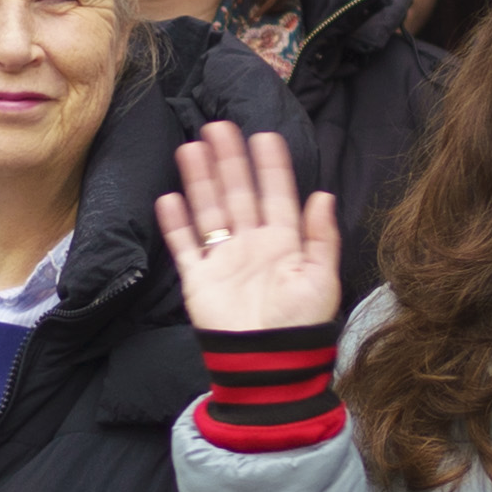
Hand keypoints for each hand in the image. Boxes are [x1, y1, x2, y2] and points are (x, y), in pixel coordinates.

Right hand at [152, 124, 345, 335]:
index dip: (271, 166)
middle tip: (218, 127)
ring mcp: (224, 261)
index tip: (264, 136)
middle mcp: (252, 246)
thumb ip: (322, 237)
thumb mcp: (322, 279)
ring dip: (201, 181)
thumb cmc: (300, 325)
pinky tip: (168, 198)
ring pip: (210, 212)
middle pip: (238, 194)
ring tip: (191, 148)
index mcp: (284, 244)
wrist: (266, 365)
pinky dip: (176, 224)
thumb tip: (323, 195)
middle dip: (229, 161)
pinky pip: (185, 247)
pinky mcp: (199, 280)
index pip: (277, 195)